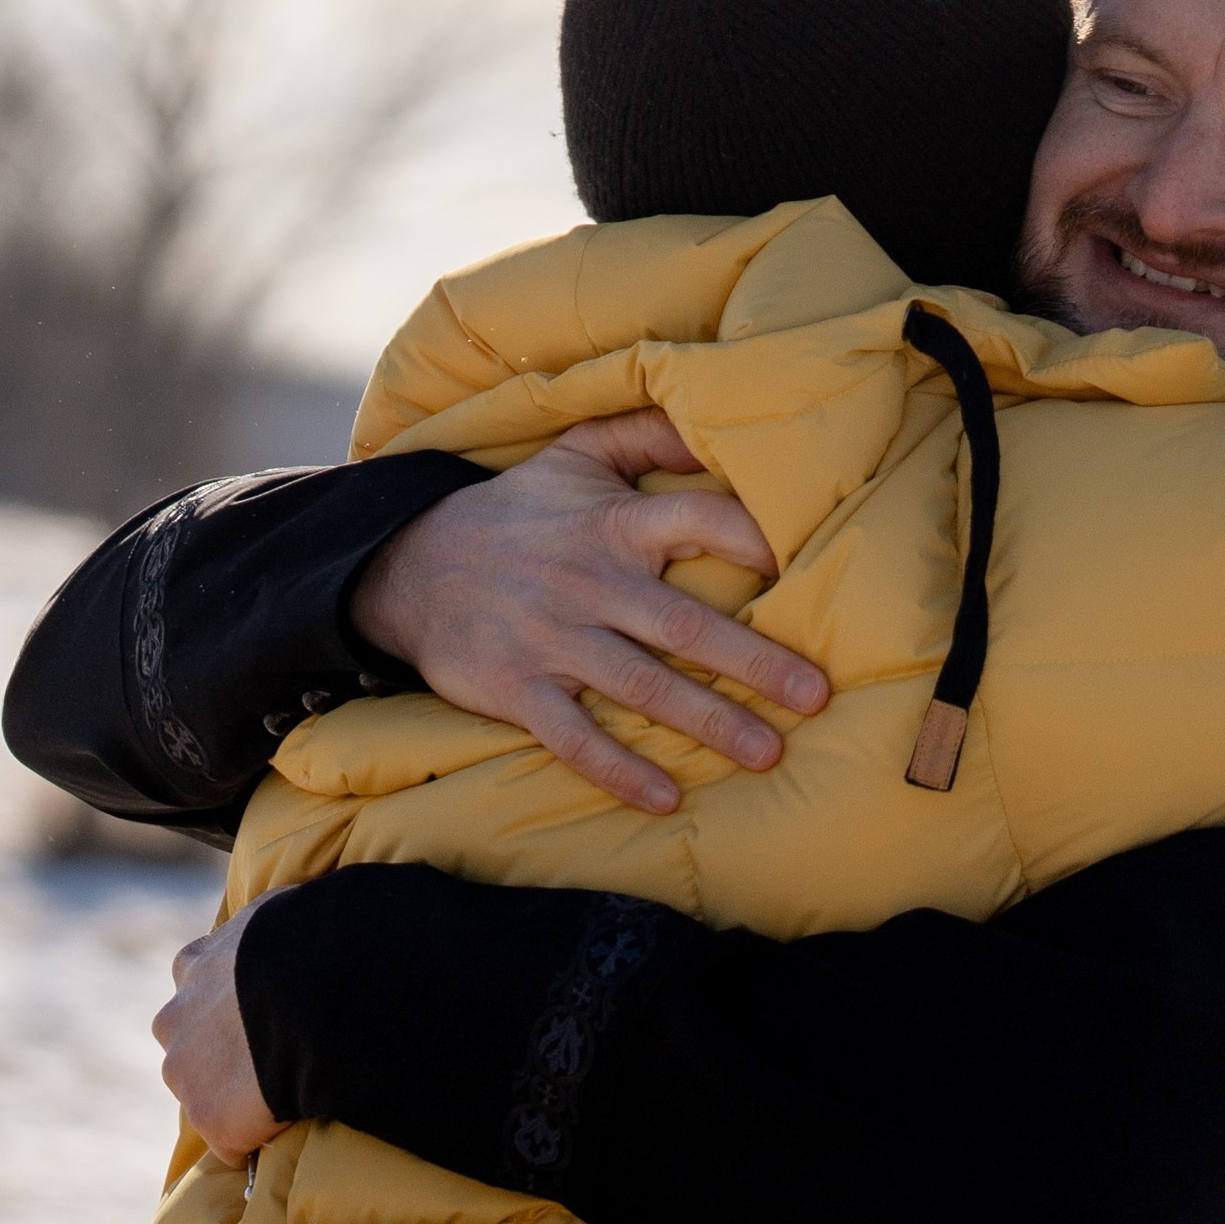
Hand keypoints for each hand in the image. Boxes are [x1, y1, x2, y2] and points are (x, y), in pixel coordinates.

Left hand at [154, 896, 287, 1165]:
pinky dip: (256, 1138)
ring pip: (204, 1095)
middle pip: (188, 1044)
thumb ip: (271, 922)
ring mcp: (186, 1075)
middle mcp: (174, 1020)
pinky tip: (291, 1125)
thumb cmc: (306, 944)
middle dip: (218, 1053)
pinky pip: (233, 1141)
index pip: (196, 986)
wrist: (309, 993)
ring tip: (285, 1096)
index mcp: (193, 965)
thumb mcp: (280, 911)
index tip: (258, 1010)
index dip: (229, 1002)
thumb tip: (294, 912)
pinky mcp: (211, 1121)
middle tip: (271, 1057)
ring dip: (233, 1099)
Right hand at [349, 409, 829, 813]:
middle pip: (682, 624)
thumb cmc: (517, 512)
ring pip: (641, 687)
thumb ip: (646, 435)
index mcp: (612, 522)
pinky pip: (574, 738)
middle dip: (753, 661)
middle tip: (816, 695)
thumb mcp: (574, 455)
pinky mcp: (517, 689)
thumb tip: (716, 424)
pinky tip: (667, 799)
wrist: (408, 566)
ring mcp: (552, 640)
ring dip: (707, 722)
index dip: (749, 537)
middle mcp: (589, 581)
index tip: (803, 563)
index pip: (696, 521)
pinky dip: (619, 770)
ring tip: (769, 753)